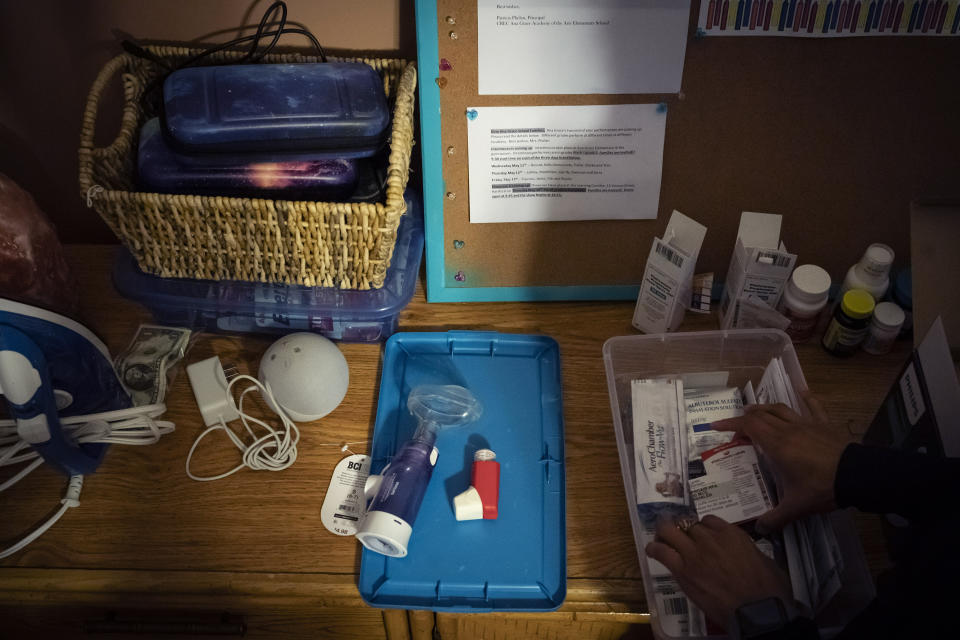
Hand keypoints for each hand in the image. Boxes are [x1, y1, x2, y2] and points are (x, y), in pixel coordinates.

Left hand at [645, 514, 792, 628]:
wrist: (758, 611)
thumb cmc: (769, 589)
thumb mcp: (765, 560)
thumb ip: (748, 551)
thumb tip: (745, 554)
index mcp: (732, 533)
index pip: (709, 520)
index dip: (703, 527)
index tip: (702, 534)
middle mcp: (710, 538)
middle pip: (688, 525)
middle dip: (682, 528)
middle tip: (678, 533)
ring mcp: (694, 552)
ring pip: (670, 531)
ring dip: (664, 533)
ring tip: (660, 537)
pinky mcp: (683, 570)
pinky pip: (662, 552)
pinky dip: (654, 549)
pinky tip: (652, 550)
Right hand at [712, 392, 849, 532]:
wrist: (857, 476)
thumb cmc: (821, 488)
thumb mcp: (796, 507)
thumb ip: (774, 518)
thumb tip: (758, 530)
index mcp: (776, 445)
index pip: (748, 426)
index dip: (730, 424)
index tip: (716, 427)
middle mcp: (787, 429)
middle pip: (761, 415)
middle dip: (744, 418)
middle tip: (737, 429)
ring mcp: (806, 424)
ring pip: (780, 409)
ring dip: (765, 408)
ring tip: (756, 411)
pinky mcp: (824, 424)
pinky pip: (813, 406)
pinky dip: (806, 397)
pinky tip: (802, 390)